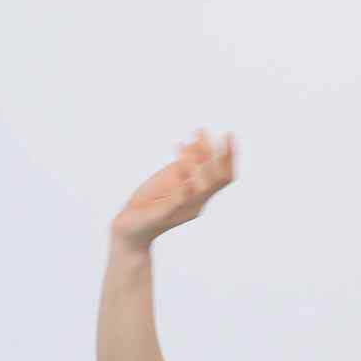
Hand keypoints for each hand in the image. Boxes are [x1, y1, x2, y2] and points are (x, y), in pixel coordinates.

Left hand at [111, 129, 235, 246]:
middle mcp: (197, 204)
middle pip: (218, 181)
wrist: (130, 230)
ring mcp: (182, 210)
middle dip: (215, 154)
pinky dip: (182, 183)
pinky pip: (178, 200)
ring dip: (194, 163)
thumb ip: (187, 161)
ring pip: (200, 188)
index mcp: (201, 195)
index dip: (231, 156)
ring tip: (179, 146)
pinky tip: (177, 166)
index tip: (229, 134)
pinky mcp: (164, 215)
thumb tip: (198, 138)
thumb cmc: (151, 201)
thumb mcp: (171, 177)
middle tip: (201, 131)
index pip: (225, 176)